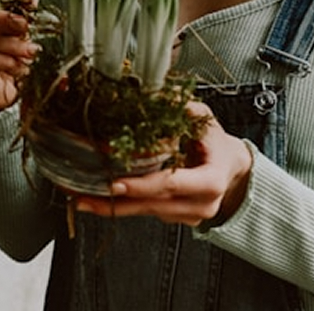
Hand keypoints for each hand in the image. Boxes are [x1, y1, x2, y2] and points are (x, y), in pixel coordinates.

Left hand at [74, 102, 253, 226]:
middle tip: (83, 195)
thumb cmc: (218, 144)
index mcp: (211, 181)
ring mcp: (188, 216)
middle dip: (116, 200)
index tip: (114, 182)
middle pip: (153, 204)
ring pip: (146, 213)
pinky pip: (147, 213)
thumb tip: (159, 93)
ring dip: (112, 207)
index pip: (171, 184)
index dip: (141, 184)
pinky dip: (124, 206)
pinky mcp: (176, 219)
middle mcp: (201, 205)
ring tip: (81, 200)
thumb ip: (185, 108)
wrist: (233, 171)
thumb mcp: (207, 121)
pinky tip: (98, 201)